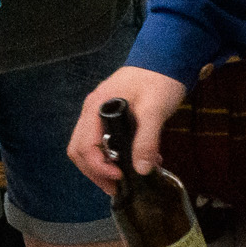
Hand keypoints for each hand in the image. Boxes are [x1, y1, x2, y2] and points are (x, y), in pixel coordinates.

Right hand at [70, 65, 192, 189]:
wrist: (166, 59)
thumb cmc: (158, 80)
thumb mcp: (155, 110)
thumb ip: (147, 140)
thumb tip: (141, 170)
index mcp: (96, 109)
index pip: (83, 147)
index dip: (98, 167)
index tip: (120, 177)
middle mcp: (91, 112)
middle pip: (79, 151)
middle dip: (96, 172)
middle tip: (118, 187)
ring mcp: (97, 114)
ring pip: (88, 148)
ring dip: (104, 167)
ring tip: (127, 178)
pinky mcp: (109, 117)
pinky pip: (101, 142)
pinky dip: (113, 157)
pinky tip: (136, 162)